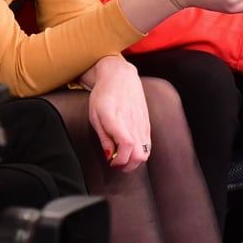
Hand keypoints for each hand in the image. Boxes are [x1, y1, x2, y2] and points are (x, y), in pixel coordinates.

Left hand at [80, 56, 150, 171]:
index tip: (112, 162)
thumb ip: (104, 137)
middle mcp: (132, 122)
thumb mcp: (95, 115)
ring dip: (135, 161)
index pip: (126, 146)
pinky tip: (131, 150)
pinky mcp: (147, 123)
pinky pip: (148, 144)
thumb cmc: (103, 95)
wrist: (120, 76)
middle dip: (128, 166)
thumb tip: (110, 156)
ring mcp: (142, 122)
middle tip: (117, 164)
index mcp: (115, 118)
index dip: (120, 160)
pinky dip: (140, 152)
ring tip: (124, 158)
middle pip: (139, 154)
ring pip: (145, 152)